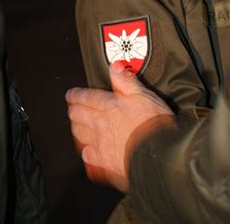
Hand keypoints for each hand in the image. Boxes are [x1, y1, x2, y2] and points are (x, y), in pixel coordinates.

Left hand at [66, 62, 173, 190]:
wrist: (157, 153)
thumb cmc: (153, 124)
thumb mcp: (143, 94)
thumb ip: (126, 81)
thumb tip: (114, 67)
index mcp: (110, 106)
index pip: (87, 97)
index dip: (77, 94)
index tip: (72, 94)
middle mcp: (101, 124)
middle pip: (79, 115)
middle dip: (73, 110)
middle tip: (72, 107)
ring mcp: (101, 144)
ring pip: (80, 134)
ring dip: (76, 128)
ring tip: (75, 125)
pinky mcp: (105, 162)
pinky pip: (88, 156)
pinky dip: (86, 152)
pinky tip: (88, 151)